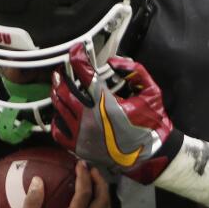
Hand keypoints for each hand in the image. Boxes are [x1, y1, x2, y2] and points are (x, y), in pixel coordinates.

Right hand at [12, 162, 110, 207]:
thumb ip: (32, 201)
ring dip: (104, 195)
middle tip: (92, 170)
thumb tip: (39, 180)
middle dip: (100, 182)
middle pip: (102, 201)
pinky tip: (97, 203)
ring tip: (97, 182)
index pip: (84, 194)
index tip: (80, 164)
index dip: (83, 176)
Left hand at [50, 44, 181, 183]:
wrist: (152, 157)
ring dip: (58, 94)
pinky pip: (58, 131)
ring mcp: (82, 135)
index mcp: (107, 105)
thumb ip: (135, 72)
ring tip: (59, 86)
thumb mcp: (151, 93)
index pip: (86, 76)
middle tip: (64, 70)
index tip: (76, 50)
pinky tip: (61, 112)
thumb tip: (113, 61)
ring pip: (59, 109)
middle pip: (65, 91)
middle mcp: (90, 120)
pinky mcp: (79, 149)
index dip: (78, 58)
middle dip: (63, 76)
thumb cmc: (151, 125)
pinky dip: (57, 118)